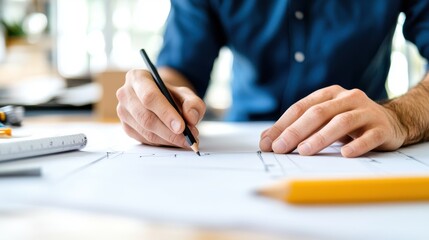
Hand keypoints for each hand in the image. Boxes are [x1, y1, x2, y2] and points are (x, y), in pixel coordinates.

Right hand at [116, 68, 205, 147]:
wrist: (160, 99)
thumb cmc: (170, 94)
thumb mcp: (185, 93)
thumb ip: (193, 103)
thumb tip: (191, 118)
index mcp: (137, 78)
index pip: (149, 97)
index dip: (166, 113)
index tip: (182, 127)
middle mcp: (125, 94)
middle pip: (146, 118)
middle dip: (170, 132)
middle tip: (188, 138)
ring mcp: (123, 112)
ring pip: (146, 132)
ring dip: (168, 139)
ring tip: (186, 140)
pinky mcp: (126, 127)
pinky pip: (145, 140)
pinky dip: (162, 143)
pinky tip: (174, 140)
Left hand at [259, 85, 406, 156]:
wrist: (391, 122)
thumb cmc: (349, 123)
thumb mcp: (323, 119)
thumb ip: (298, 127)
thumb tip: (266, 140)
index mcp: (329, 94)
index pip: (300, 107)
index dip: (282, 125)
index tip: (268, 143)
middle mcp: (347, 98)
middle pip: (318, 113)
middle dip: (296, 131)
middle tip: (280, 148)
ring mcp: (366, 112)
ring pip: (341, 122)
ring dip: (321, 137)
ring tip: (304, 151)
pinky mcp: (382, 128)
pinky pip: (369, 136)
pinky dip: (357, 145)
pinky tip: (345, 154)